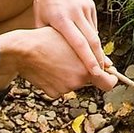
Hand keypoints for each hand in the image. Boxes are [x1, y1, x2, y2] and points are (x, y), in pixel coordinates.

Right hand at [0, 27, 115, 96]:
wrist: (23, 50)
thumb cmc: (48, 39)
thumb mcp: (74, 40)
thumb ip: (94, 54)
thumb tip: (108, 64)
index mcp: (86, 68)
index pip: (108, 83)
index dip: (110, 80)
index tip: (110, 76)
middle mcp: (78, 81)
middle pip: (88, 81)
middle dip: (84, 73)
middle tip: (72, 61)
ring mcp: (65, 89)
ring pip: (73, 84)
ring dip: (68, 75)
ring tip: (56, 59)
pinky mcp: (52, 93)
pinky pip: (60, 89)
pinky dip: (56, 82)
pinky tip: (48, 68)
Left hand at [27, 0, 110, 81]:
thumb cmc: (43, 2)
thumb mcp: (40, 21)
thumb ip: (48, 39)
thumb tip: (56, 59)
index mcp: (61, 19)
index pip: (78, 43)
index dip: (88, 59)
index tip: (96, 73)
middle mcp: (75, 13)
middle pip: (92, 40)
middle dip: (99, 59)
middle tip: (104, 74)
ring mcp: (85, 8)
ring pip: (94, 34)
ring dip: (98, 50)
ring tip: (101, 66)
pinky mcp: (90, 5)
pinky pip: (93, 25)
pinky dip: (93, 38)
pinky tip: (93, 49)